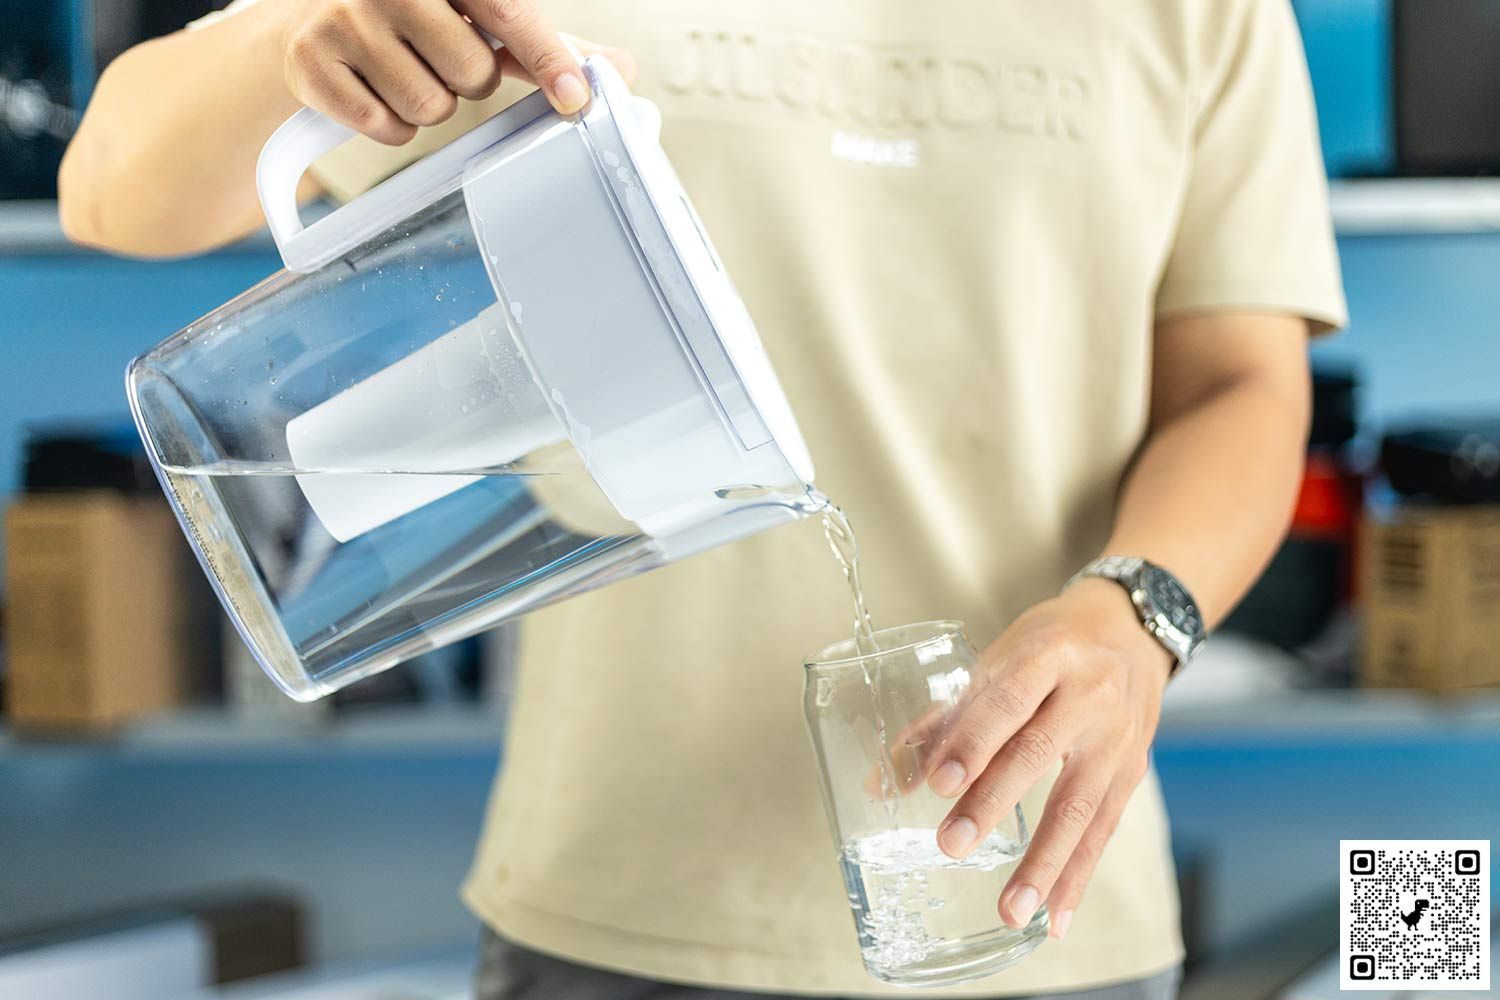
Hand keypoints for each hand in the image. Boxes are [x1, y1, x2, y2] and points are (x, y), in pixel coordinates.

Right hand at [274, 0, 635, 144]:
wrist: (310, 19)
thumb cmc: (414, 20)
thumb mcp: (479, 18)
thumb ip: (545, 45)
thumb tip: (617, 69)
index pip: (510, 15)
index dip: (548, 59)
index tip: (575, 96)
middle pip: (472, 76)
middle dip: (465, 82)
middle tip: (437, 59)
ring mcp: (344, 19)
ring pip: (429, 108)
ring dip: (426, 106)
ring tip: (401, 71)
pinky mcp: (312, 63)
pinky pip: (386, 129)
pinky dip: (389, 125)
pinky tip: (372, 90)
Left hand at [927, 578, 1171, 940]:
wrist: (1132, 630)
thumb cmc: (1052, 643)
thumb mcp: (1001, 659)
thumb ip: (946, 719)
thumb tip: (883, 779)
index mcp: (1049, 656)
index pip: (1008, 701)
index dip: (973, 741)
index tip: (939, 782)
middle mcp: (1090, 695)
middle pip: (1039, 753)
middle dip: (993, 802)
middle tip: (952, 844)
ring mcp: (1117, 738)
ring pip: (1080, 806)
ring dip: (1043, 864)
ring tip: (1011, 910)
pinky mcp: (1131, 773)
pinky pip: (1103, 832)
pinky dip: (1077, 877)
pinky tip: (1054, 918)